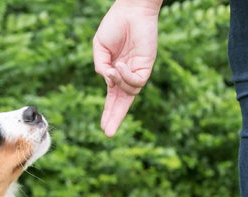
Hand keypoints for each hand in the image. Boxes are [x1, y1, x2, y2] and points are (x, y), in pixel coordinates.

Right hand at [93, 0, 160, 136]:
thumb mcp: (100, 48)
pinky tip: (120, 65)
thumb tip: (107, 81)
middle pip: (123, 102)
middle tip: (108, 133)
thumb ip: (100, 66)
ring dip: (118, 84)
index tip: (104, 128)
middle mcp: (128, 75)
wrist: (131, 10)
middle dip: (115, 117)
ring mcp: (138, 71)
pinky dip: (127, 78)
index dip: (109, 112)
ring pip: (129, 91)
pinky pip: (137, 81)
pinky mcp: (147, 66)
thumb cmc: (115, 25)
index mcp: (115, 72)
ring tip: (113, 68)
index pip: (113, 97)